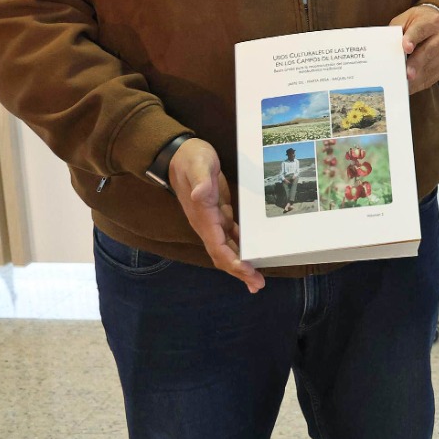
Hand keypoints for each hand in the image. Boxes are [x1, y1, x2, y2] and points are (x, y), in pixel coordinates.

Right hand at [168, 138, 263, 292]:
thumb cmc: (190, 158)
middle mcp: (206, 224)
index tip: (247, 271)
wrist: (180, 153)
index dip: (232, 260)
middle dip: (239, 270)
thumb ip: (200, 180)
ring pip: (227, 249)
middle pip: (222, 254)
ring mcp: (212, 221)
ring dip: (241, 265)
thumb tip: (200, 195)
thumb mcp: (197, 164)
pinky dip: (241, 250)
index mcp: (202, 216)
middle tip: (258, 284)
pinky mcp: (219, 215)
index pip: (217, 245)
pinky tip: (252, 257)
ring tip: (257, 280)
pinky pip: (231, 238)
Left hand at [391, 6, 438, 93]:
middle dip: (416, 63)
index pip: (421, 30)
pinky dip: (420, 83)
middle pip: (428, 51)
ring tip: (404, 84)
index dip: (412, 39)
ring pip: (432, 66)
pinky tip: (410, 86)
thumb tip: (386, 48)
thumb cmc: (420, 23)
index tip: (406, 48)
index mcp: (431, 21)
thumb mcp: (407, 20)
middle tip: (406, 74)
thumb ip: (397, 32)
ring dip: (417, 77)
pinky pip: (434, 76)